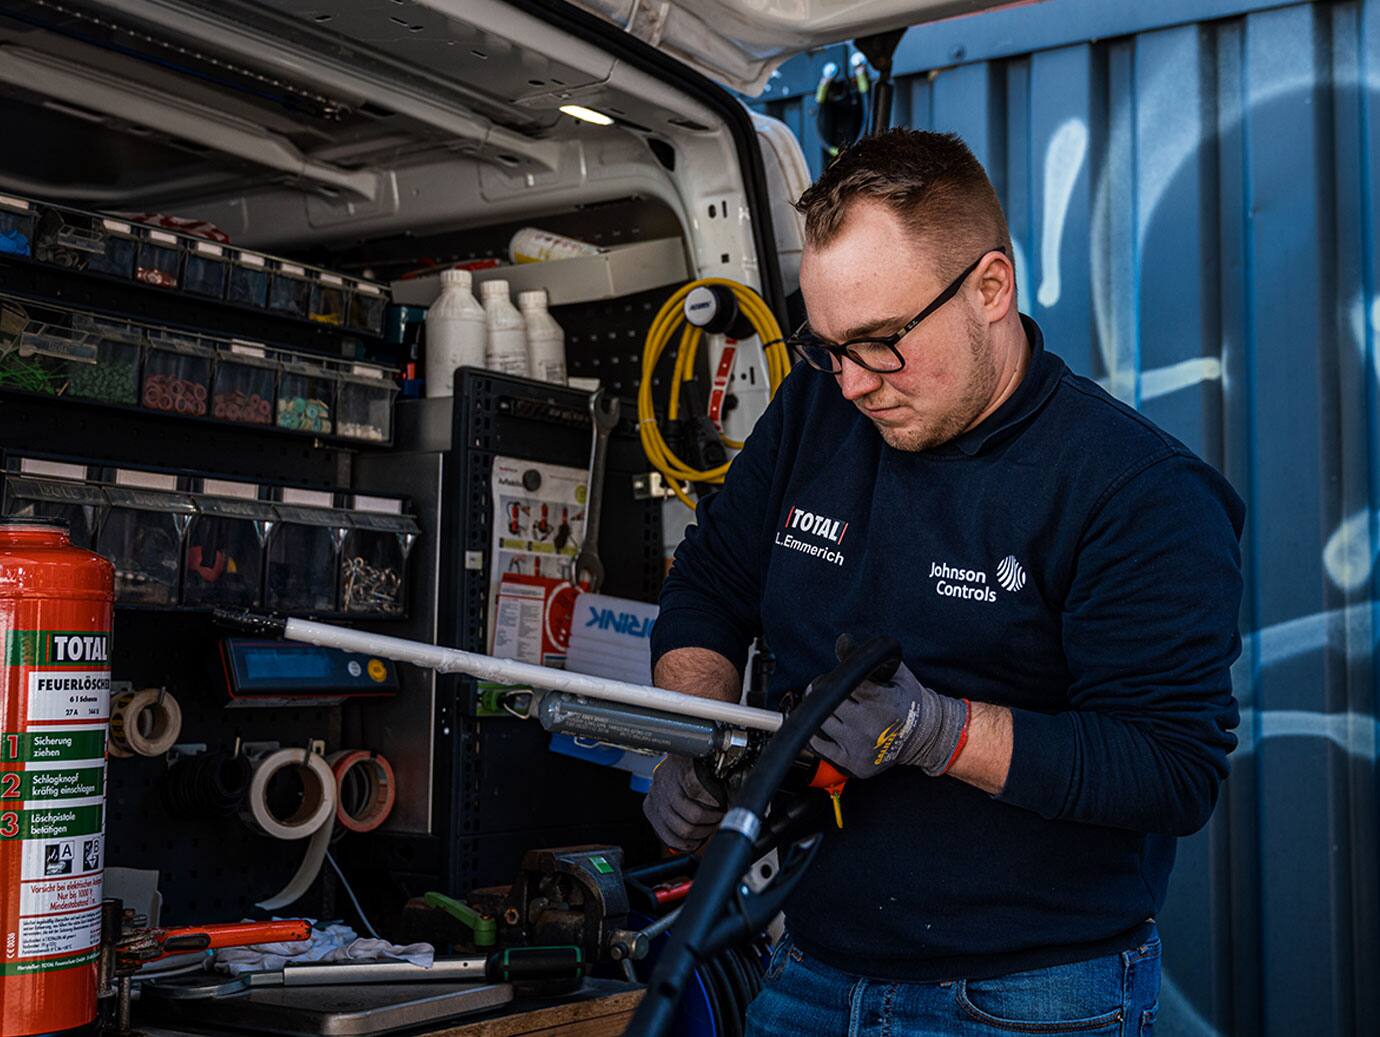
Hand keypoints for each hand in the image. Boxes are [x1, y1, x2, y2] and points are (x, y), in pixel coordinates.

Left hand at [643, 755, 726, 851]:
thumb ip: (678, 821)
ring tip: (719, 813)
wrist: (685, 747)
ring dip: (712, 818)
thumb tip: (694, 844)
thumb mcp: (671, 801)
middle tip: (715, 824)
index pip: (670, 838)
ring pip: (693, 815)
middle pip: (683, 829)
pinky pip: (699, 795)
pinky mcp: (681, 772)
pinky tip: (718, 801)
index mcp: (652, 808)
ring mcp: (668, 784)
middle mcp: (657, 797)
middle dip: (705, 831)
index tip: (703, 839)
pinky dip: (713, 802)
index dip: (691, 843)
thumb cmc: (680, 776)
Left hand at [808, 662, 969, 778]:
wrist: (924, 737)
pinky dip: (816, 735)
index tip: (837, 677)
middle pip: (832, 703)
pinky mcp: (853, 763)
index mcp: (882, 703)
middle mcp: (870, 727)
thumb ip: (871, 658)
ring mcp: (860, 747)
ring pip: (823, 722)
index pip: (846, 684)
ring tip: (827, 706)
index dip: (837, 678)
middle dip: (824, 691)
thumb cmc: (909, 703)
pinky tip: (823, 726)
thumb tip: (843, 642)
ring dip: (820, 711)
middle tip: (824, 688)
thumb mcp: (898, 674)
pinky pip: (820, 747)